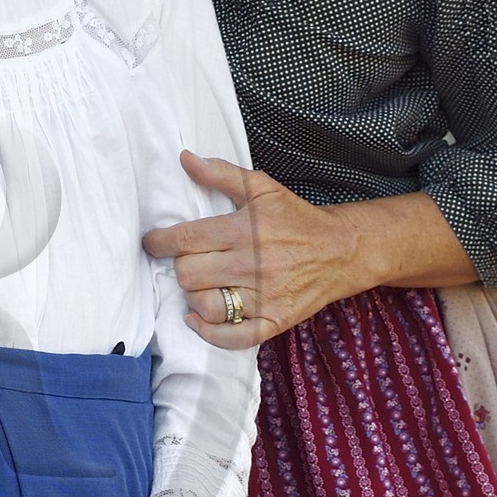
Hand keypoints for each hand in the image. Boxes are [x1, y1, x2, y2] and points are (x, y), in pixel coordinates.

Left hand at [142, 152, 367, 347]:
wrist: (343, 249)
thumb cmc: (297, 218)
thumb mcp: (263, 189)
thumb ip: (221, 174)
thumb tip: (185, 158)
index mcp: (246, 230)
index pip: (186, 240)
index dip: (159, 242)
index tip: (153, 243)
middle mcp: (254, 264)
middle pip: (189, 274)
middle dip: (181, 267)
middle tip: (189, 261)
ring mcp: (265, 296)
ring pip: (205, 305)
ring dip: (193, 297)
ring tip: (201, 285)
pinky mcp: (275, 321)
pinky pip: (231, 337)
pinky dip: (208, 332)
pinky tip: (199, 317)